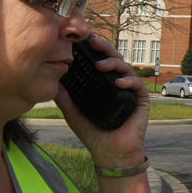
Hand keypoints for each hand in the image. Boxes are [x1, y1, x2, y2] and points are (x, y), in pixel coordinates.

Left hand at [54, 36, 149, 168]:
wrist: (108, 153)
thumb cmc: (91, 133)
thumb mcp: (72, 112)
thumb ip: (63, 96)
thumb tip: (50, 79)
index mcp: (102, 83)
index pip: (98, 61)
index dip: (93, 49)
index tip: (82, 39)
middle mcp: (116, 83)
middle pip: (112, 58)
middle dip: (103, 48)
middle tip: (92, 43)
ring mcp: (129, 90)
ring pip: (125, 67)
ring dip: (113, 62)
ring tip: (101, 65)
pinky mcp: (140, 101)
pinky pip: (137, 85)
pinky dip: (129, 81)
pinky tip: (119, 82)